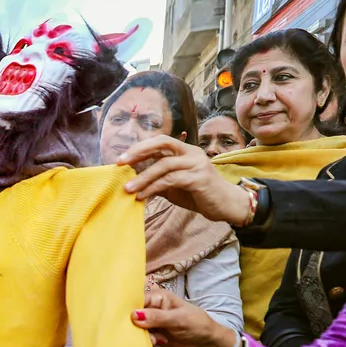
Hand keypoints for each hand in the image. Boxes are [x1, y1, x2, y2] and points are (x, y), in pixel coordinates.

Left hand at [119, 136, 250, 224]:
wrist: (225, 205)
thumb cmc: (199, 194)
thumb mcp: (174, 185)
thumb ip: (157, 179)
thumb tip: (133, 180)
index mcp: (186, 150)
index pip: (160, 141)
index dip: (140, 147)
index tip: (121, 159)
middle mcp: (192, 153)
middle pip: (162, 144)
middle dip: (139, 152)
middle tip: (120, 163)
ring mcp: (196, 164)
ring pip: (163, 165)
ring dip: (143, 177)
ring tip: (128, 189)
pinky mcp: (199, 179)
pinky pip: (170, 181)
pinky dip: (153, 188)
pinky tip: (142, 196)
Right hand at [132, 288, 237, 346]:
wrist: (205, 343)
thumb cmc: (196, 324)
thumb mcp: (177, 319)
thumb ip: (156, 317)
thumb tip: (133, 315)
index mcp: (158, 297)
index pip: (138, 299)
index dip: (130, 308)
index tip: (127, 319)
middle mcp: (152, 307)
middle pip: (134, 314)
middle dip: (136, 324)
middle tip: (145, 333)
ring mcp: (151, 321)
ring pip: (136, 327)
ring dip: (143, 334)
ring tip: (155, 340)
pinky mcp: (152, 334)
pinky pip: (142, 336)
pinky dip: (146, 340)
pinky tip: (157, 342)